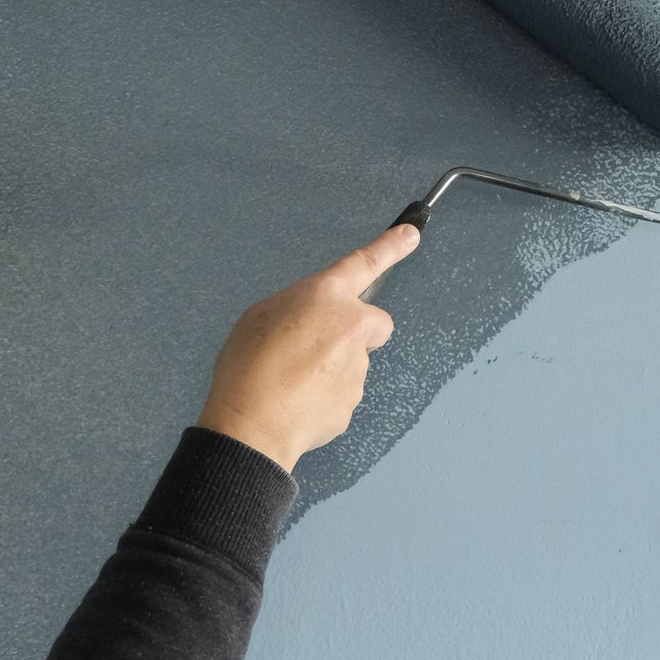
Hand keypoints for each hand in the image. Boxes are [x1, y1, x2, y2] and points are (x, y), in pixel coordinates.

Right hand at [196, 225, 418, 471]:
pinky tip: (296, 401)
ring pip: (353, 361)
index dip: (390, 247)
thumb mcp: (261, 315)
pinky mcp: (353, 402)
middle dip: (358, 331)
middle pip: (374, 323)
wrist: (252, 425)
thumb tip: (313, 321)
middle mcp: (350, 327)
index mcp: (325, 296)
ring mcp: (357, 367)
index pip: (365, 263)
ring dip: (330, 367)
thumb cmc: (248, 366)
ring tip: (290, 379)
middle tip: (320, 345)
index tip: (411, 234)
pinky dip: (323, 396)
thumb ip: (299, 308)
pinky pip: (341, 392)